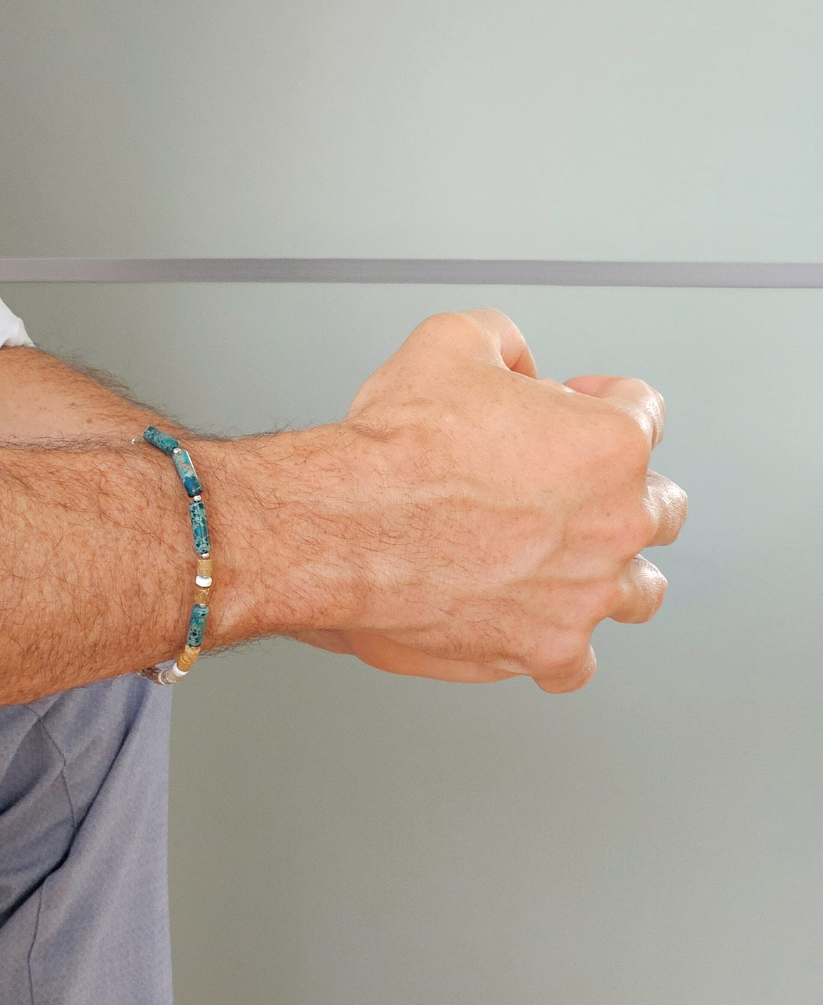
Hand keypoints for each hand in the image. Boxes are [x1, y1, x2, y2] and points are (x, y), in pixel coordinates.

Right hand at [294, 310, 685, 692]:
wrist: (345, 527)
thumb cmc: (394, 450)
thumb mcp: (449, 342)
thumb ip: (502, 339)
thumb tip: (512, 358)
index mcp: (608, 444)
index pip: (645, 413)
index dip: (607, 401)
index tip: (582, 408)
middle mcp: (612, 522)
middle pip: (659, 506)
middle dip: (622, 489)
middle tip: (574, 487)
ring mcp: (583, 593)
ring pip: (639, 590)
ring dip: (615, 572)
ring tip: (577, 562)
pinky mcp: (542, 649)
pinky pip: (577, 665)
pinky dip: (564, 649)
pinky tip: (542, 628)